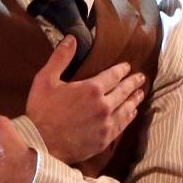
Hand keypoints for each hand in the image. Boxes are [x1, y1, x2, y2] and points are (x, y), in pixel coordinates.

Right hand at [26, 35, 146, 163]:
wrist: (41, 144)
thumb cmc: (41, 111)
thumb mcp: (45, 80)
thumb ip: (60, 58)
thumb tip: (72, 38)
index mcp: (91, 89)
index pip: (113, 75)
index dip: (122, 69)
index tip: (127, 66)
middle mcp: (104, 105)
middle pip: (123, 91)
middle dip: (133, 83)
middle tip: (141, 78)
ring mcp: (106, 124)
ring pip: (126, 109)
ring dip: (134, 100)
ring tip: (140, 94)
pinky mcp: (105, 139)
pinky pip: (122, 125)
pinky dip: (129, 117)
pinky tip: (132, 113)